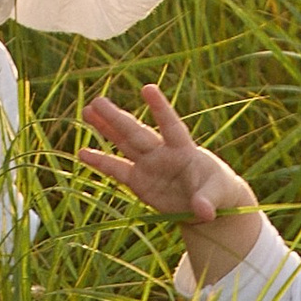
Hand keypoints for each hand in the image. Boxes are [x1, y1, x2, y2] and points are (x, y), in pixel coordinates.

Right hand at [79, 82, 262, 280]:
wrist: (208, 204)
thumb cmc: (218, 190)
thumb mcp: (218, 195)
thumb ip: (208, 201)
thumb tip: (204, 212)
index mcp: (184, 149)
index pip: (170, 125)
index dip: (160, 108)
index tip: (147, 88)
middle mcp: (162, 153)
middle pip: (137, 133)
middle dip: (118, 119)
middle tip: (98, 101)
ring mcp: (149, 165)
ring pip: (124, 143)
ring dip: (106, 128)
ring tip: (87, 111)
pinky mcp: (140, 182)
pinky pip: (117, 170)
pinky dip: (100, 162)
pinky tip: (82, 153)